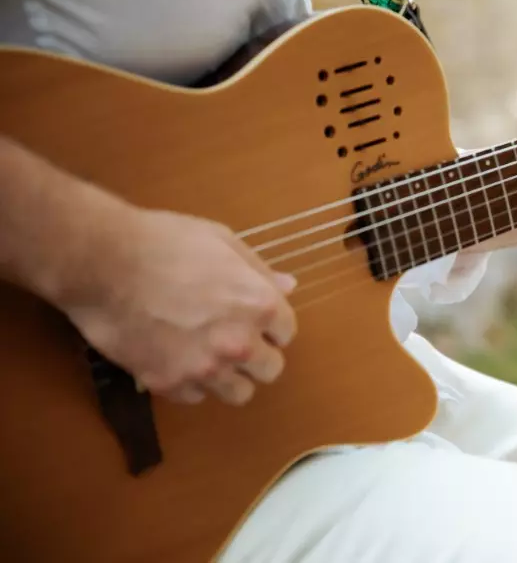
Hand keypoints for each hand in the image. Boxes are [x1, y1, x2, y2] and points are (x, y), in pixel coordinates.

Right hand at [60, 206, 297, 406]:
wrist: (104, 263)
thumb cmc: (165, 242)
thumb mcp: (222, 242)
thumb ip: (259, 271)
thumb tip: (288, 286)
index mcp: (259, 305)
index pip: (287, 333)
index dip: (271, 325)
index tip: (255, 320)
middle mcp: (239, 343)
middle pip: (270, 370)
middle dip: (258, 355)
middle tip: (235, 339)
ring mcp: (204, 368)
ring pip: (238, 393)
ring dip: (229, 376)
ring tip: (209, 355)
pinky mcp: (168, 384)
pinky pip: (195, 397)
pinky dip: (191, 383)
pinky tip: (177, 358)